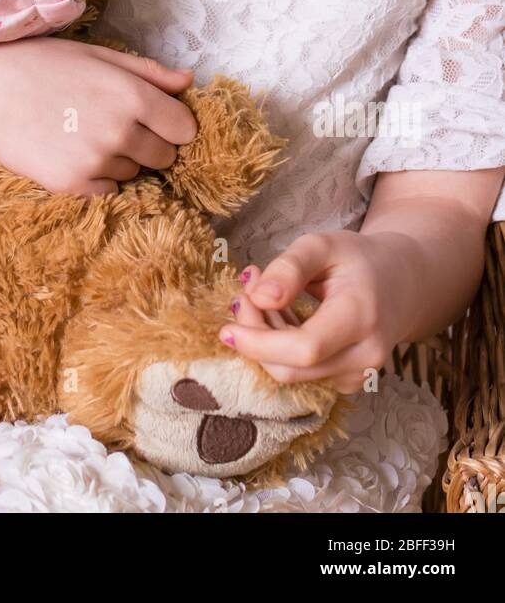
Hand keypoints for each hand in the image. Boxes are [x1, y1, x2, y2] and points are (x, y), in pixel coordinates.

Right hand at [0, 36, 197, 195]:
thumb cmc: (41, 64)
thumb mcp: (97, 55)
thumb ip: (147, 72)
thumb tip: (188, 82)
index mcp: (132, 95)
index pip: (184, 128)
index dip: (172, 123)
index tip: (156, 119)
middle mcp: (121, 131)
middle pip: (165, 156)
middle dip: (149, 143)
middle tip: (115, 124)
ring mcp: (97, 161)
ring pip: (135, 173)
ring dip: (120, 158)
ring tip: (83, 132)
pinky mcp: (73, 185)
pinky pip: (107, 189)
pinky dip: (97, 175)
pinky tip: (71, 150)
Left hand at [218, 230, 421, 392]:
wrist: (402, 282)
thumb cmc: (357, 259)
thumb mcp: (322, 246)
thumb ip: (289, 267)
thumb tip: (258, 297)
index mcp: (361, 316)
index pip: (305, 348)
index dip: (259, 342)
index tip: (227, 324)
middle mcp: (366, 355)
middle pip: (291, 368)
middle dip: (254, 336)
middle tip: (244, 294)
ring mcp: (360, 374)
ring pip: (292, 374)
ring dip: (265, 340)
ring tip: (268, 298)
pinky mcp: (349, 382)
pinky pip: (303, 375)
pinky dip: (282, 350)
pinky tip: (285, 319)